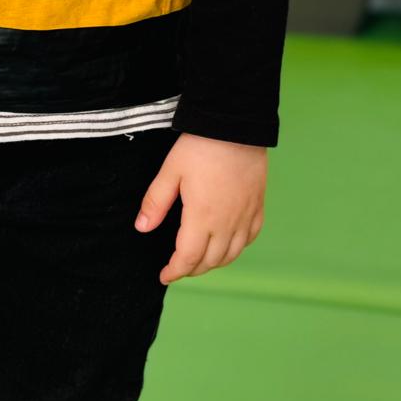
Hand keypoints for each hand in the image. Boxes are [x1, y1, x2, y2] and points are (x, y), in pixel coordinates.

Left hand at [134, 132, 266, 283]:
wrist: (236, 125)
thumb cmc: (201, 146)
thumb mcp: (170, 171)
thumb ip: (156, 202)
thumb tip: (142, 228)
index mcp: (202, 217)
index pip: (188, 258)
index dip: (174, 271)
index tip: (164, 275)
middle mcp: (227, 223)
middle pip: (210, 261)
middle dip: (192, 269)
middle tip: (178, 267)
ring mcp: (245, 216)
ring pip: (231, 254)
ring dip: (214, 262)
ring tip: (199, 260)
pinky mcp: (258, 205)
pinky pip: (250, 237)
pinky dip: (236, 248)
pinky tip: (228, 243)